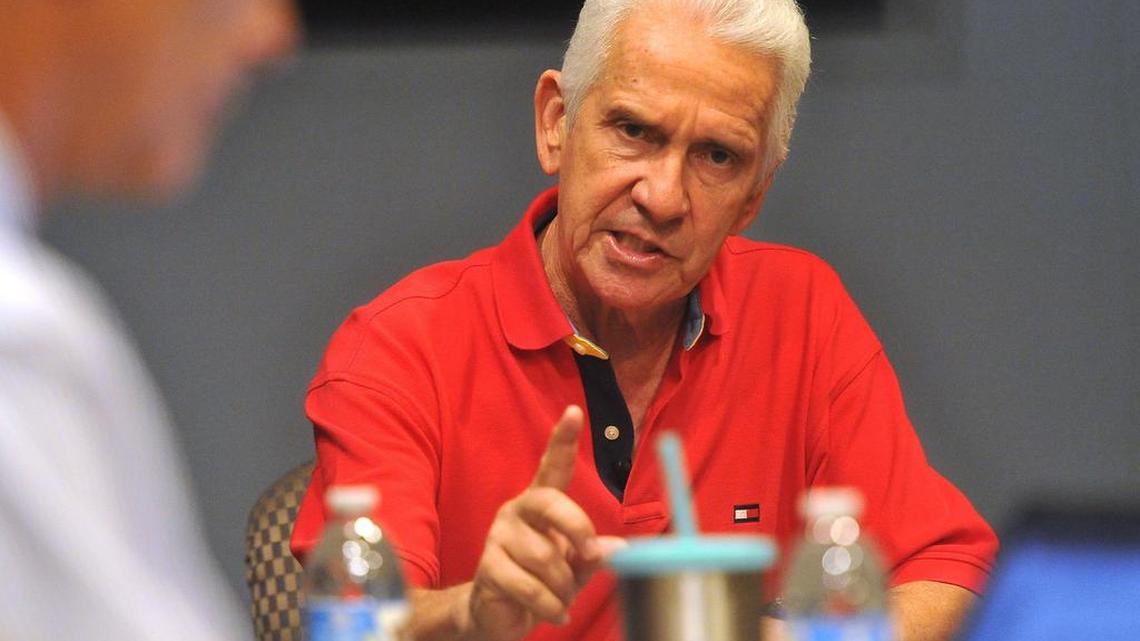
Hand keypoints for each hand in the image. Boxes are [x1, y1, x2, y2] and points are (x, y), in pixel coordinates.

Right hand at [465, 405, 624, 640]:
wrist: (498, 615)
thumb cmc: (542, 582)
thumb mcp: (574, 567)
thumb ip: (591, 555)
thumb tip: (616, 549)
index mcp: (540, 504)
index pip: (552, 466)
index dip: (563, 439)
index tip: (574, 412)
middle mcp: (516, 512)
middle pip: (549, 502)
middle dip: (576, 527)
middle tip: (590, 552)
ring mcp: (499, 538)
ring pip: (545, 557)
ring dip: (564, 586)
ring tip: (562, 598)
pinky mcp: (488, 567)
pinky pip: (529, 587)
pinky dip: (549, 606)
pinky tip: (553, 612)